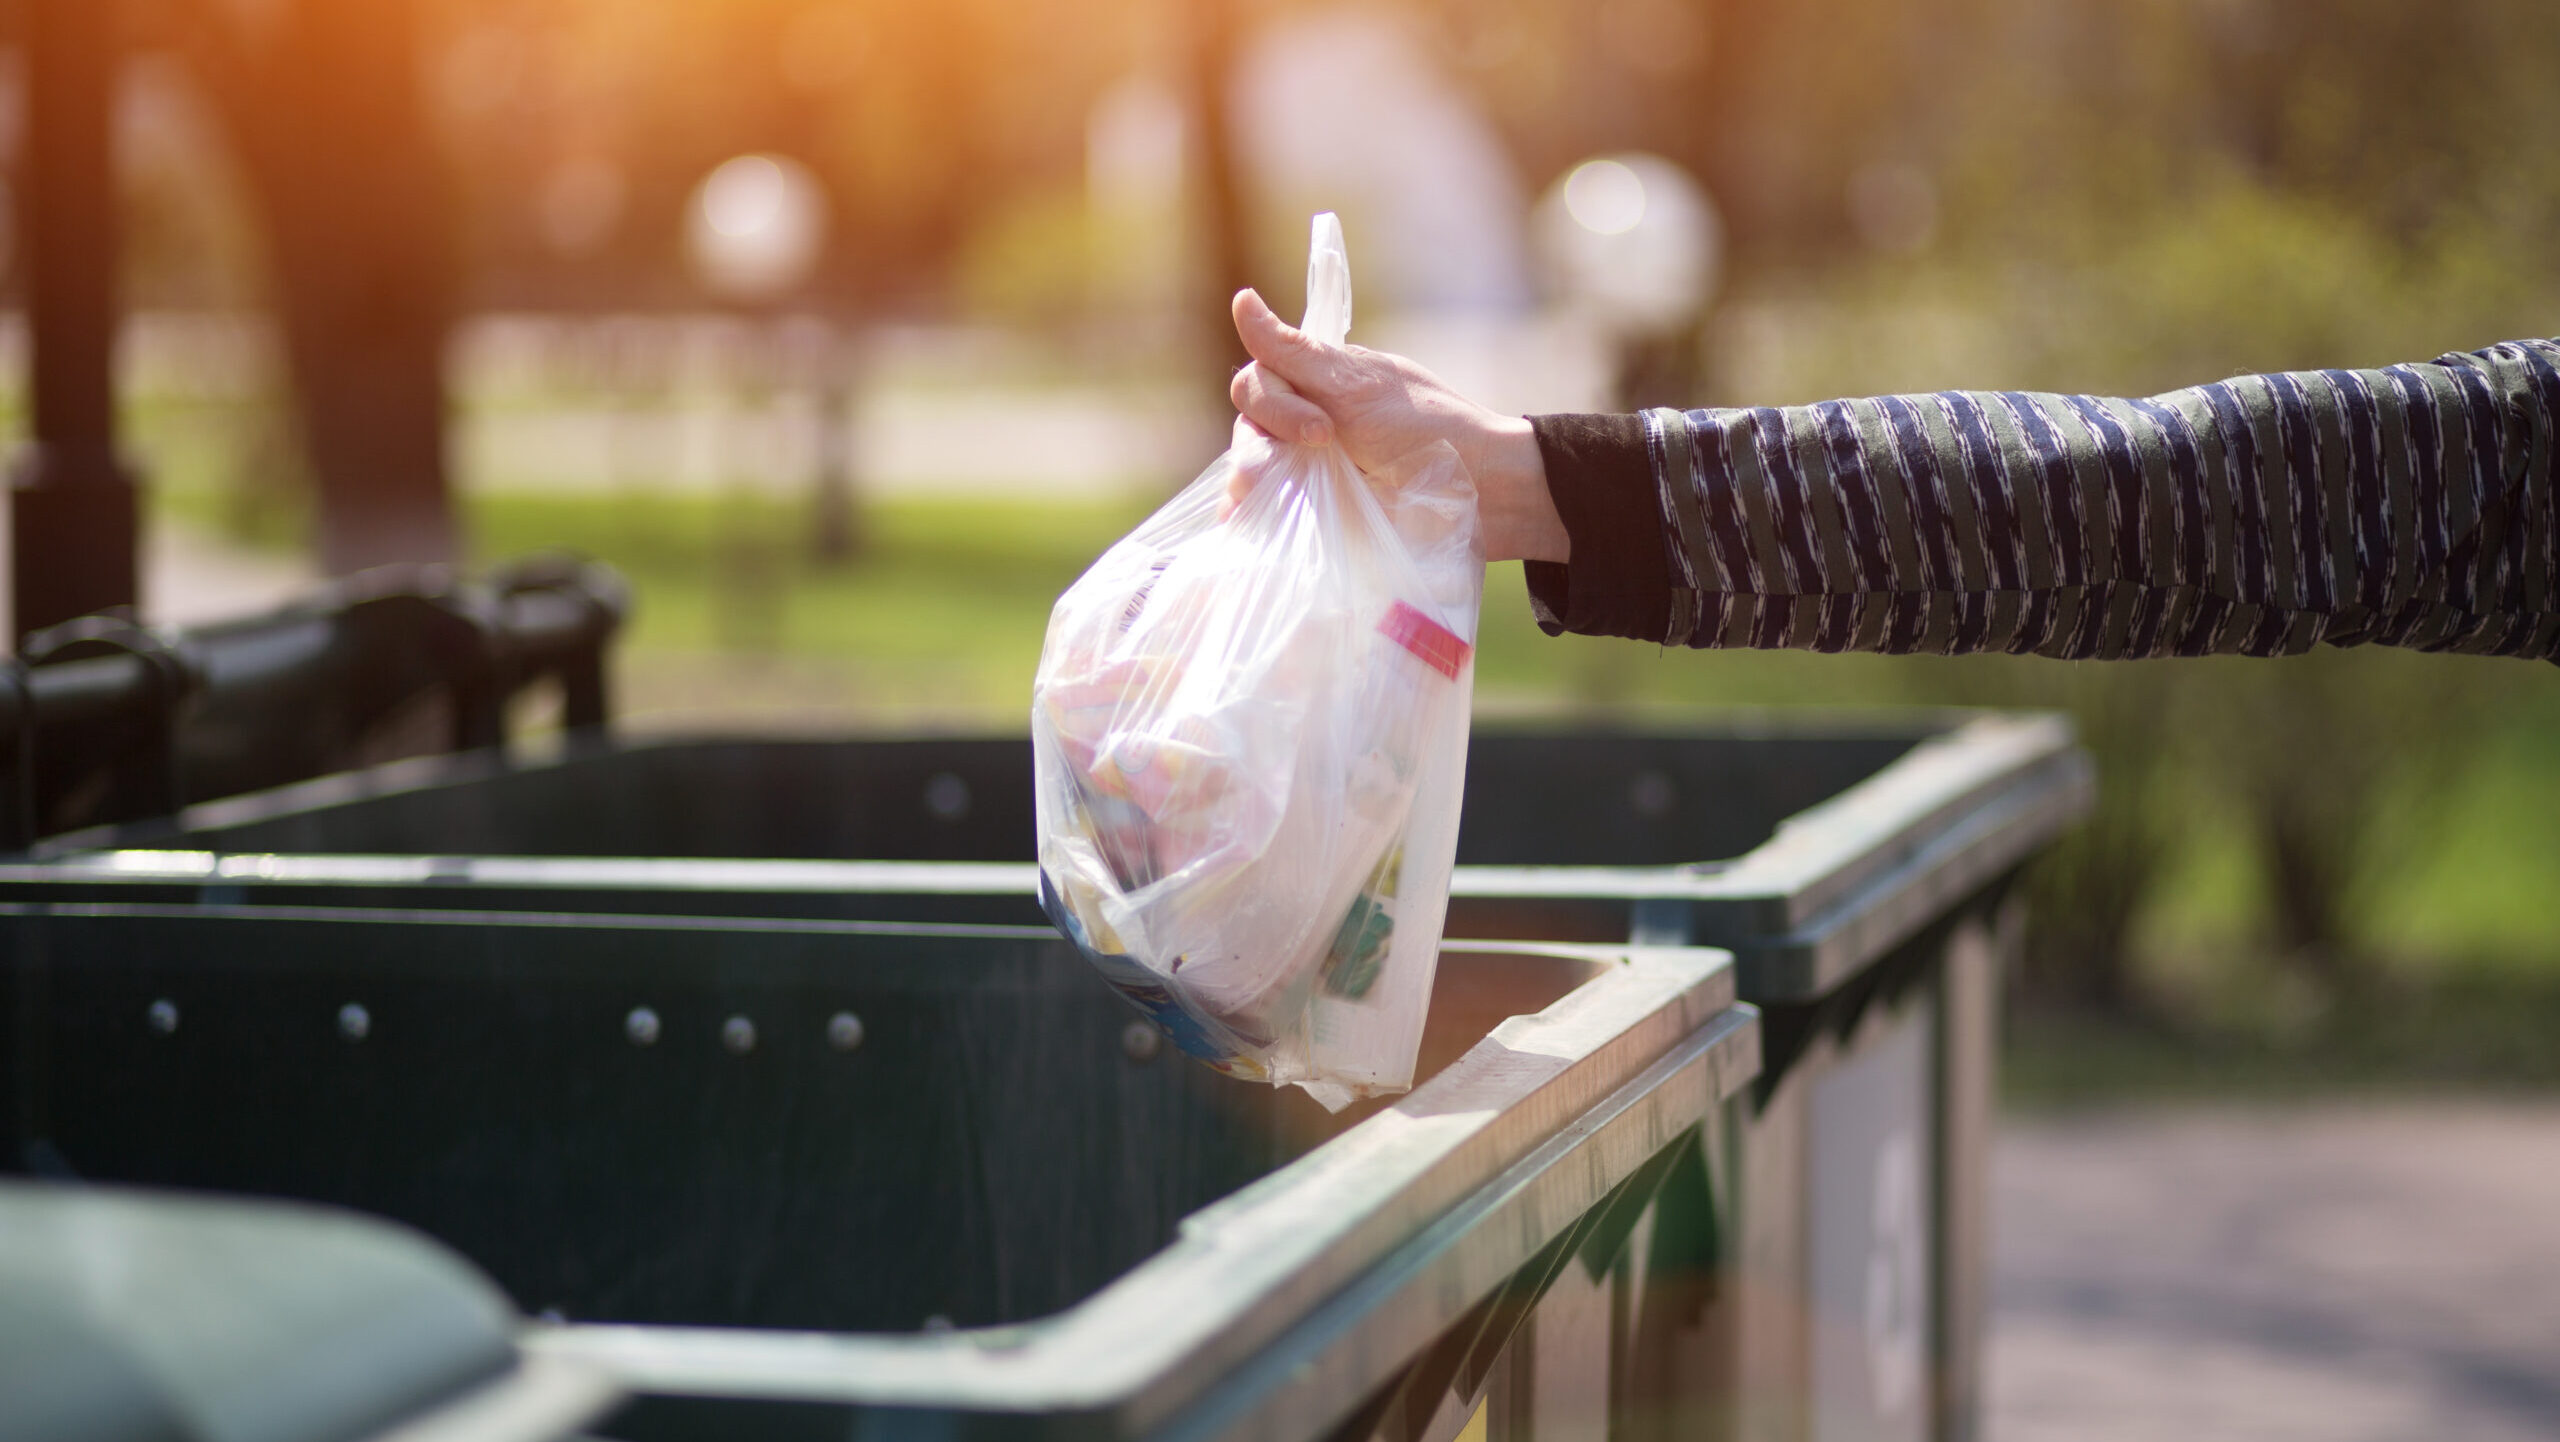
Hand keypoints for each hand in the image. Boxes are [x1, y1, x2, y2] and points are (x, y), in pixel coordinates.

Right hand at [1227, 289, 1568, 563]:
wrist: (1475, 495)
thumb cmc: (1425, 433)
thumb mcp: (1356, 387)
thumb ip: (1293, 352)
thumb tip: (1241, 299)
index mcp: (1318, 386)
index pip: (1258, 381)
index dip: (1275, 402)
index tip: (1323, 427)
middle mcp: (1305, 426)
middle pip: (1248, 425)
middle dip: (1266, 441)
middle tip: (1316, 455)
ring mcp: (1306, 474)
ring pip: (1247, 471)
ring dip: (1252, 482)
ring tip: (1269, 498)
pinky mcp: (1311, 518)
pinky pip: (1261, 516)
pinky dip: (1248, 518)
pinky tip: (1243, 523)